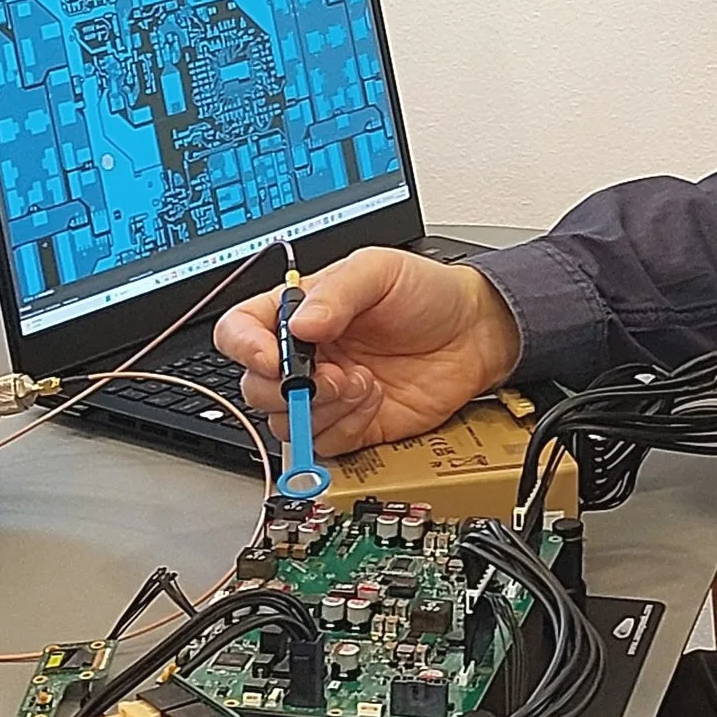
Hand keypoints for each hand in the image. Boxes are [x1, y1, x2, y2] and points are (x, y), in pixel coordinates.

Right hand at [213, 246, 521, 455]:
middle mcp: (306, 355)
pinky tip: (375, 401)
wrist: (475, 334)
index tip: (271, 358)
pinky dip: (347, 428)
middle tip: (333, 374)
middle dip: (290, 388)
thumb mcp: (381, 271)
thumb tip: (301, 324)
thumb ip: (338, 292)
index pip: (241, 330)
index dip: (245, 348)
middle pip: (254, 387)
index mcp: (300, 311)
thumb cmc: (428, 293)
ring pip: (285, 423)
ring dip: (323, 409)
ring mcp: (326, 394)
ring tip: (363, 384)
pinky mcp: (351, 426)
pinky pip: (325, 445)